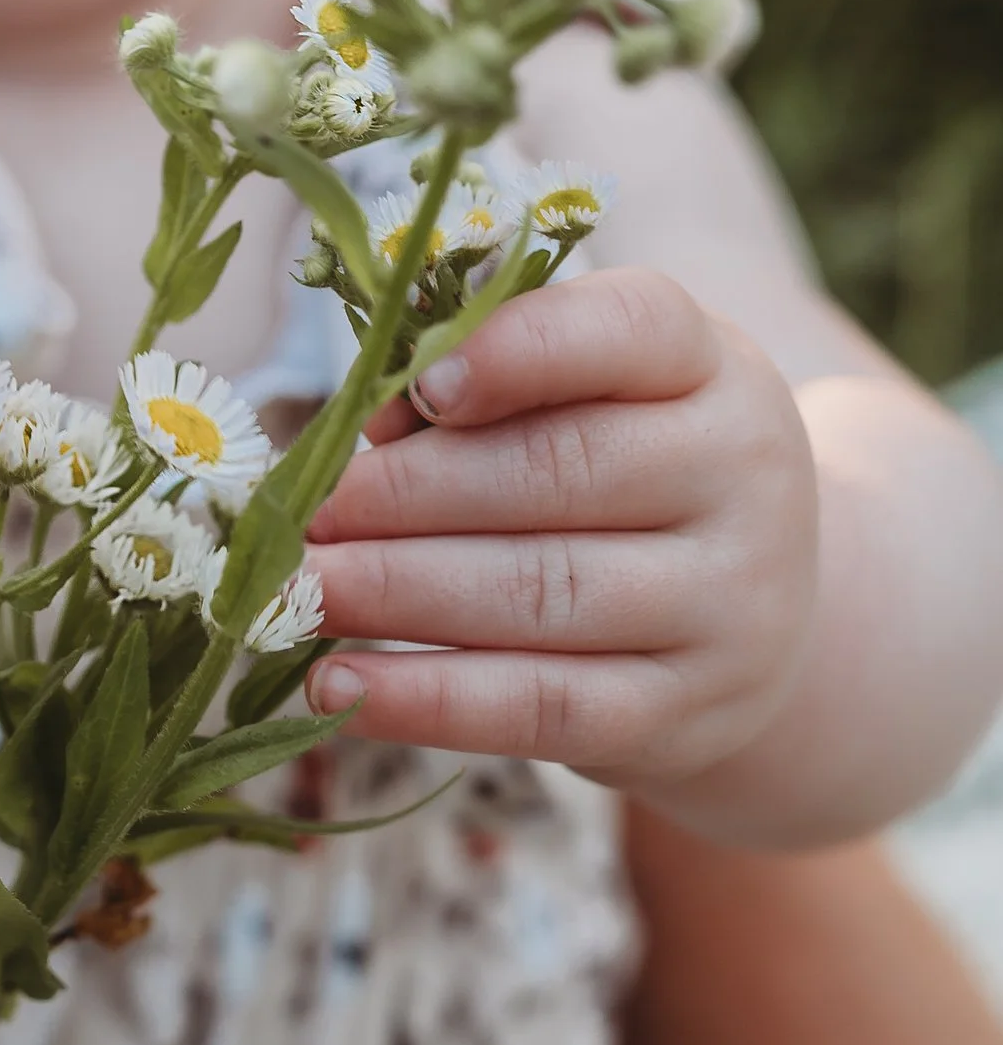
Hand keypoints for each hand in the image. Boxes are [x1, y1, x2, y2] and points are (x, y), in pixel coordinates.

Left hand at [302, 267, 818, 793]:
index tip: (416, 388)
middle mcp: (741, 477)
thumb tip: (365, 421)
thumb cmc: (618, 483)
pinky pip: (540, 709)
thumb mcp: (582, 404)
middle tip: (302, 515)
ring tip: (296, 593)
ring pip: (540, 594)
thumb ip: (478, 392)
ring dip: (393, 593)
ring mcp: (728, 605)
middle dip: (405, 495)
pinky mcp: (685, 715)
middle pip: (557, 472)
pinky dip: (425, 700)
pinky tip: (337, 685)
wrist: (748, 630)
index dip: (515, 352)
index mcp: (708, 366)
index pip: (628, 329)